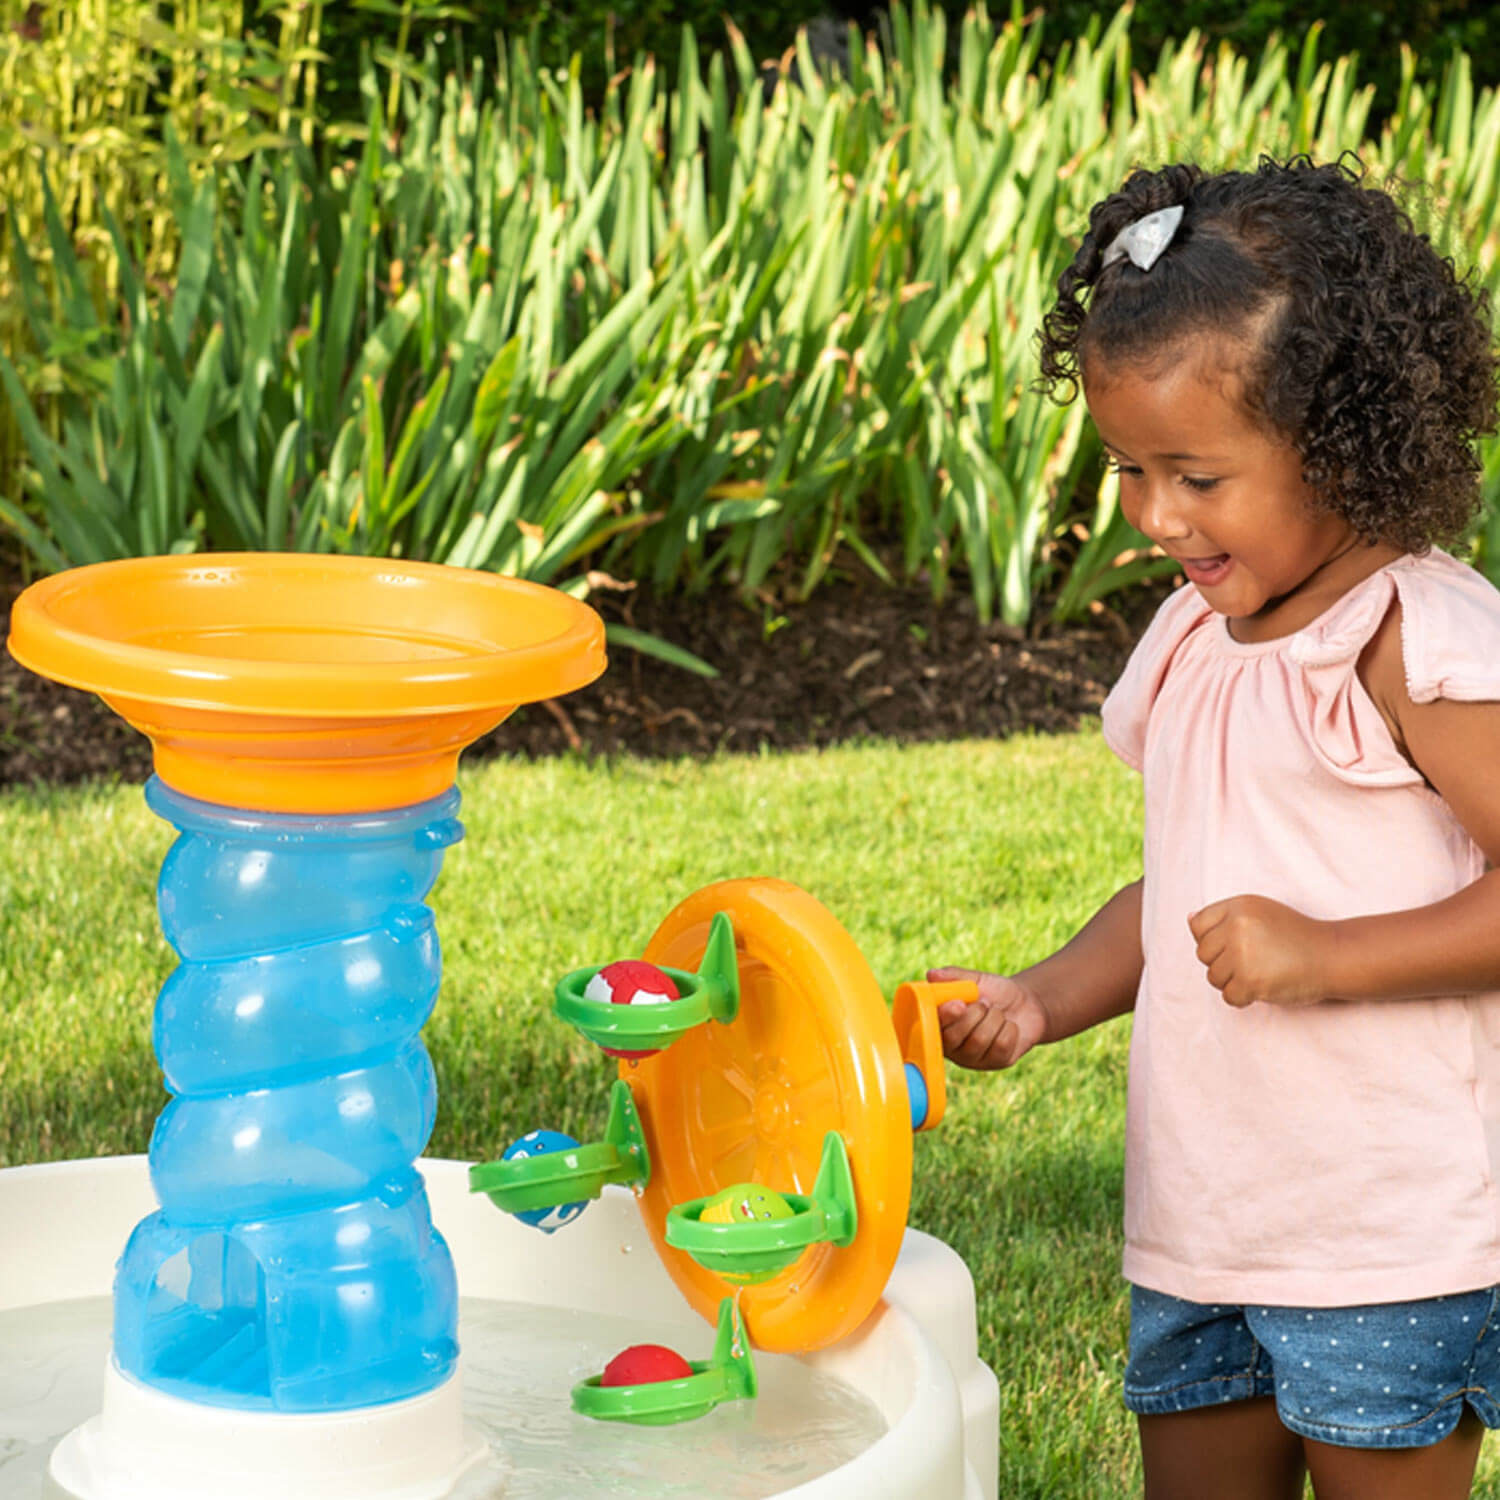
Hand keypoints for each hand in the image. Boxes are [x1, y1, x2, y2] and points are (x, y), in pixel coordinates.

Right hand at [926, 966, 1047, 1069]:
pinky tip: (1008, 1026)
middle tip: (986, 1002)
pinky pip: (1001, 1045)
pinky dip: (1009, 1028)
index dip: (945, 1017)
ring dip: (994, 1018)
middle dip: (975, 1013)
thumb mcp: (975, 980)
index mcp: (941, 1024)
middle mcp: (952, 1046)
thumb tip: (931, 974)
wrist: (1026, 1004)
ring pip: (979, 1040)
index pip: (932, 1026)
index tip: (959, 1003)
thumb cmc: (994, 992)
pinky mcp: (996, 1063)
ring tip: (997, 1012)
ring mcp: (973, 1058)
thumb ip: (953, 977)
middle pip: (954, 1037)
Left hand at [1187, 895, 1332, 1007]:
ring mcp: (1243, 954)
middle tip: (1253, 962)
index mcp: (1238, 906)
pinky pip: (1228, 996)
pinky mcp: (1251, 981)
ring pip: (1213, 977)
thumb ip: (1225, 916)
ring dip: (1233, 982)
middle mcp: (1237, 926)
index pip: (1198, 926)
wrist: (1332, 955)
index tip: (1235, 945)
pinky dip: (1243, 998)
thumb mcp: (1260, 912)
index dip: (1213, 941)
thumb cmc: (1295, 935)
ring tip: (1260, 973)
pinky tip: (1262, 987)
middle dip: (1223, 963)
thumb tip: (1188, 919)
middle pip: (1203, 954)